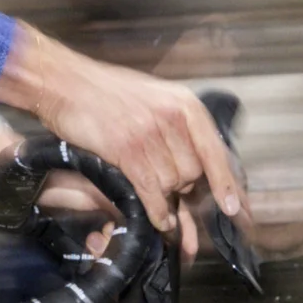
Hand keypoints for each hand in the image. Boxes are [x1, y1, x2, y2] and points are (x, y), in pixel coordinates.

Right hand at [0, 26, 247, 259]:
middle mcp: (172, 117)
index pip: (216, 152)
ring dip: (164, 196)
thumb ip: (178, 131)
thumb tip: (195, 173)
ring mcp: (150, 133)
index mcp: (185, 104)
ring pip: (173, 184)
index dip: (227, 185)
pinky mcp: (126, 150)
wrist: (65, 83)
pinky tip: (158, 219)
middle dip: (184, 190)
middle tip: (168, 190)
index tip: (236, 210)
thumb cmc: (107, 94)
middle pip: (194, 174)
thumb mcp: (154, 101)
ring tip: (147, 186)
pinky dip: (156, 211)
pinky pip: (151, 191)